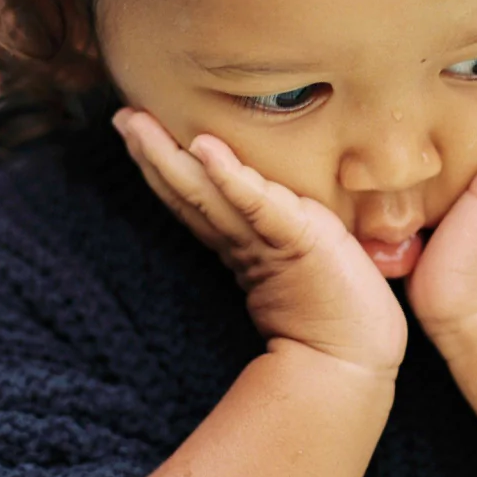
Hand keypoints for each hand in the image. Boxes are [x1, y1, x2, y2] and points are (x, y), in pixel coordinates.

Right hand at [113, 110, 407, 377]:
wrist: (356, 360)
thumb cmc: (344, 312)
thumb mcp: (311, 258)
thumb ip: (292, 233)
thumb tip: (286, 207)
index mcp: (244, 246)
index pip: (196, 199)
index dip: (164, 168)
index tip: (136, 131)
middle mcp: (245, 242)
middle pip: (187, 192)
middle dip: (152, 154)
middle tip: (120, 116)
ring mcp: (265, 242)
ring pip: (205, 193)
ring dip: (170, 157)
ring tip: (138, 123)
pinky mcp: (295, 240)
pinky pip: (256, 205)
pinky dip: (229, 176)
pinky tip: (203, 148)